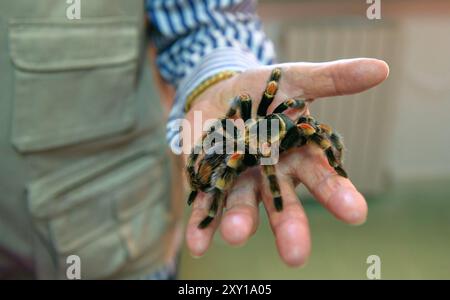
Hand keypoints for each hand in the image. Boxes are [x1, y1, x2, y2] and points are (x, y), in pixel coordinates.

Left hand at [183, 58, 388, 265]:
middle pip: (283, 202)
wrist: (218, 91)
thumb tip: (382, 68)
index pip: (321, 177)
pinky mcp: (207, 182)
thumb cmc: (263, 90)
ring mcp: (238, 181)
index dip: (337, 195)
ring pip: (243, 206)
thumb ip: (332, 79)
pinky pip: (205, 204)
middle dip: (289, 226)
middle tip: (296, 254)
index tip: (355, 213)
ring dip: (239, 222)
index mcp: (297, 156)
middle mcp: (270, 176)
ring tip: (236, 235)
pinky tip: (197, 243)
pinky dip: (201, 223)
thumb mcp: (295, 79)